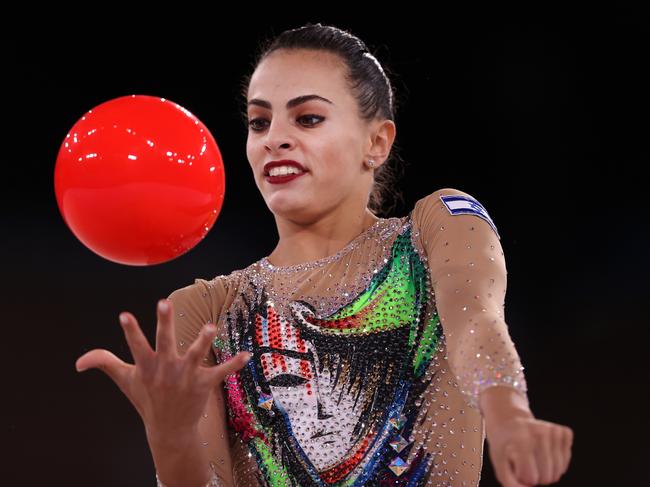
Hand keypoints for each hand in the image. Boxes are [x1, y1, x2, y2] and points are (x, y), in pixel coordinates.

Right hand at [75, 298, 250, 435]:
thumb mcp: (125, 380)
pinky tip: (246, 355)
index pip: (136, 345)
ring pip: (194, 354)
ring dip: (202, 341)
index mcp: (147, 366)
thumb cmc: (146, 399)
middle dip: (164, 323)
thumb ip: (105, 363)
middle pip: (164, 342)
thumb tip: (78, 362)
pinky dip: (233, 364)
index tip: (124, 315)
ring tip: (210, 327)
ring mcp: (185, 376)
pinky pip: (220, 372)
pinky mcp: (203, 384)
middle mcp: (166, 369)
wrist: (168, 429)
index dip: (130, 330)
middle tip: (163, 303)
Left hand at [485, 411, 573, 485]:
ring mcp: (553, 430)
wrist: (509, 421)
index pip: (530, 478)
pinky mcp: (564, 431)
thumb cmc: (504, 446)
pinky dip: (557, 463)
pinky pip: (566, 461)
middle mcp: (540, 432)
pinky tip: (544, 452)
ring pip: (558, 472)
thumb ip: (509, 482)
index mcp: (521, 438)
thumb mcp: (498, 462)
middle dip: (535, 478)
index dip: (521, 477)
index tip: (514, 465)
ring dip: (545, 471)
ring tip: (533, 457)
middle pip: (546, 477)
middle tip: (524, 463)